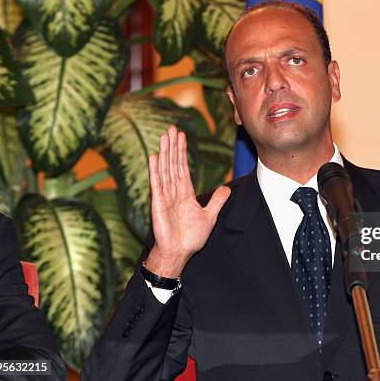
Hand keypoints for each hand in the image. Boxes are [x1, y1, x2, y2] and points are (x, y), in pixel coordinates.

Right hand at [145, 126, 230, 276]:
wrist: (179, 252)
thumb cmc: (191, 237)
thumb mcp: (209, 216)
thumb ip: (217, 201)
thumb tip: (225, 189)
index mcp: (185, 193)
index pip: (183, 167)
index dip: (182, 151)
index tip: (181, 136)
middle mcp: (174, 191)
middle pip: (173, 163)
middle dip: (172, 146)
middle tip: (171, 128)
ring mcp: (165, 195)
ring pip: (165, 169)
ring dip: (164, 152)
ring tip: (163, 136)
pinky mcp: (158, 202)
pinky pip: (157, 183)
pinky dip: (155, 169)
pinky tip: (154, 156)